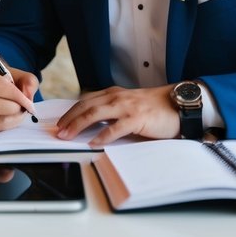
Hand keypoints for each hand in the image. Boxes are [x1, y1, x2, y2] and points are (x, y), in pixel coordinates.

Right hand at [0, 64, 38, 132]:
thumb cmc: (3, 80)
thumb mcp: (18, 74)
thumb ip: (28, 82)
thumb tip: (28, 97)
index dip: (16, 96)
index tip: (29, 103)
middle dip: (15, 109)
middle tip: (24, 109)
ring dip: (12, 120)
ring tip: (19, 113)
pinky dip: (5, 126)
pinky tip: (10, 118)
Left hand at [55, 85, 180, 145]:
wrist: (178, 103)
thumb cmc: (154, 108)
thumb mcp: (129, 105)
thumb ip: (112, 111)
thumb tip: (93, 126)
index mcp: (113, 94)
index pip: (85, 101)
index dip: (70, 112)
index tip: (60, 122)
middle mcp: (117, 97)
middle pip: (85, 106)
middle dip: (68, 119)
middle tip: (57, 131)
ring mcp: (126, 107)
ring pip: (95, 114)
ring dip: (78, 125)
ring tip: (67, 136)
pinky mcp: (137, 118)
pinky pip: (116, 127)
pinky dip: (102, 135)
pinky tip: (93, 142)